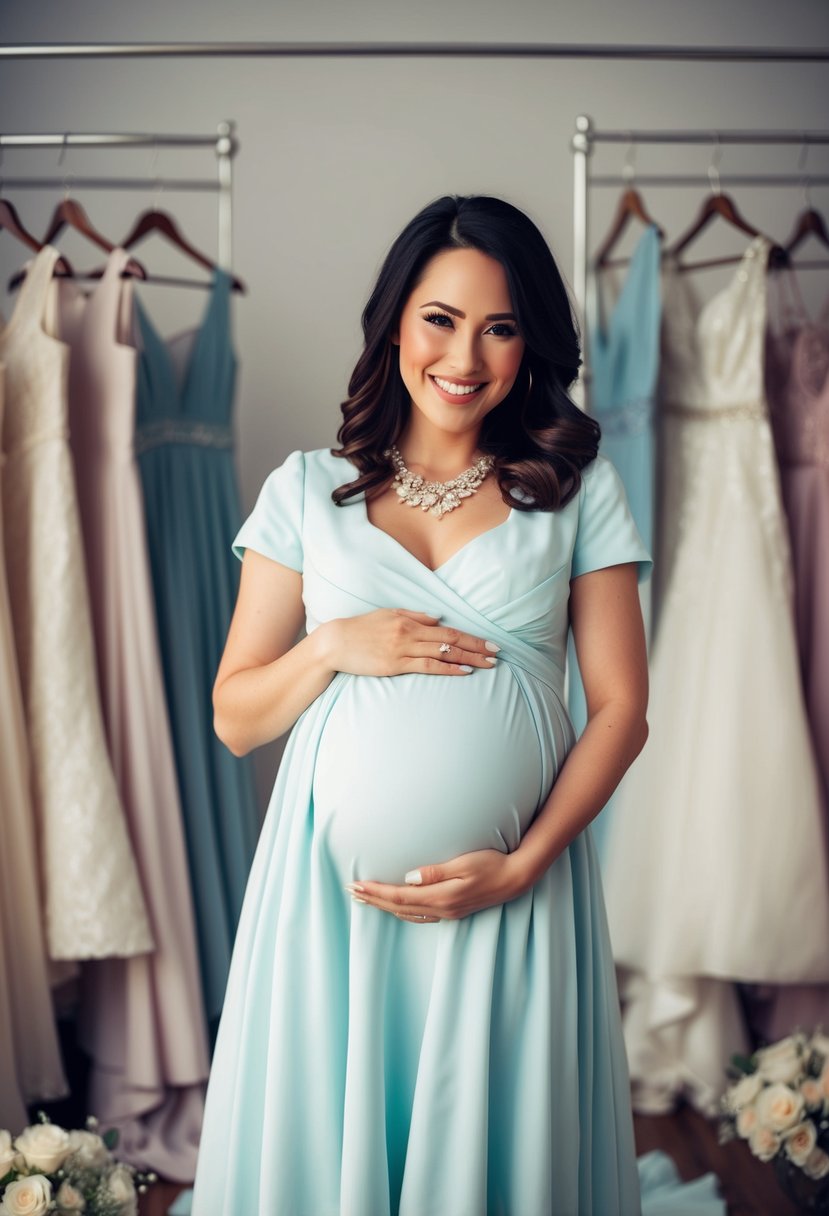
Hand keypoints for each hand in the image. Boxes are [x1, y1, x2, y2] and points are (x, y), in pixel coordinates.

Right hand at [319, 609, 498, 677]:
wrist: (335, 643)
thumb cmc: (360, 629)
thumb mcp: (387, 614)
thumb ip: (414, 615)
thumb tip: (438, 618)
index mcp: (410, 621)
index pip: (449, 630)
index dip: (472, 637)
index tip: (490, 643)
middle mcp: (410, 633)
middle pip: (452, 641)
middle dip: (477, 647)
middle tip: (497, 654)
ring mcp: (403, 650)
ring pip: (443, 654)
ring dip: (468, 659)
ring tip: (488, 665)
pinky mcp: (394, 666)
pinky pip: (427, 667)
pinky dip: (447, 668)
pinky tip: (463, 671)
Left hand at [345, 848, 525, 922]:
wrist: (516, 878)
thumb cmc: (492, 864)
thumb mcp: (464, 863)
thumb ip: (436, 872)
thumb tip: (408, 878)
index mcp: (442, 897)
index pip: (399, 896)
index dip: (375, 892)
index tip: (356, 885)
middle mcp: (442, 909)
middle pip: (398, 907)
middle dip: (373, 900)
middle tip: (350, 892)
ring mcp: (448, 913)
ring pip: (407, 914)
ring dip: (384, 906)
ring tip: (366, 899)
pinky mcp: (453, 911)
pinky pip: (419, 916)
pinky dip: (401, 911)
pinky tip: (396, 907)